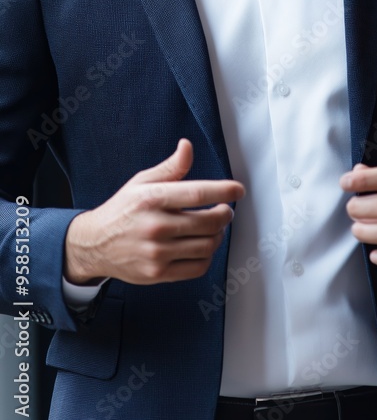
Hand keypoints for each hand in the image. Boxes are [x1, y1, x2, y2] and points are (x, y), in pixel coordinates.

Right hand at [64, 139, 244, 284]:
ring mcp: (157, 252)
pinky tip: (203, 245)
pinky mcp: (158, 273)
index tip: (238, 190)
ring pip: (206, 246)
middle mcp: (155, 225)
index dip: (223, 191)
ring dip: (218, 235)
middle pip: (208, 222)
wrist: (95, 244)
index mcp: (152, 198)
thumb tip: (187, 146)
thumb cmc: (123, 210)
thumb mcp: (142, 182)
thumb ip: (170, 167)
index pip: (197, 193)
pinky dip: (208, 256)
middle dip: (224, 214)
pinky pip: (197, 267)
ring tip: (214, 227)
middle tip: (224, 210)